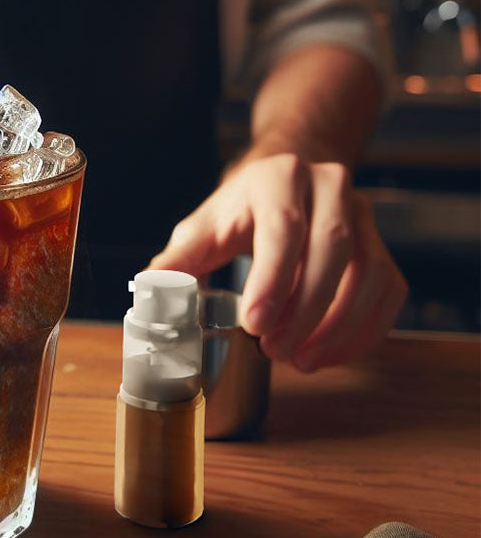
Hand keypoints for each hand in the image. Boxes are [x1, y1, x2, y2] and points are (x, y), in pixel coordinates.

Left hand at [149, 153, 406, 370]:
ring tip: (301, 360)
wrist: (286, 183)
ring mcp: (364, 215)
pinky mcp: (383, 246)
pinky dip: (363, 329)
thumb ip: (180, 258)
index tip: (254, 324)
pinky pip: (387, 291)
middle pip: (332, 250)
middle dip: (304, 309)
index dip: (272, 279)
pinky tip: (330, 353)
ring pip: (368, 272)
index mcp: (279, 177)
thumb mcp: (205, 226)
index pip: (284, 227)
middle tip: (274, 350)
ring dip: (337, 325)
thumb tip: (151, 289)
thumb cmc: (241, 210)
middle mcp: (330, 187)